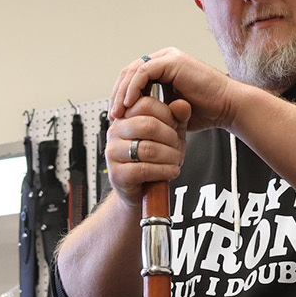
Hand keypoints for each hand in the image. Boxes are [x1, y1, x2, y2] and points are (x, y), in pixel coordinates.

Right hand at [103, 91, 190, 207]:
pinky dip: (165, 171)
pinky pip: (145, 169)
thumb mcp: (169, 135)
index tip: (174, 125)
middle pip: (148, 125)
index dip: (166, 114)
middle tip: (177, 146)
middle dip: (170, 137)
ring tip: (176, 160)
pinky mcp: (117, 174)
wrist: (140, 191)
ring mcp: (113, 153)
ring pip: (148, 149)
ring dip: (170, 156)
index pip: (145, 104)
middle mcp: (115, 133)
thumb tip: (182, 104)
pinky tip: (172, 171)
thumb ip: (177, 119)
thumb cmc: (152, 161)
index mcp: (125, 118)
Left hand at [110, 48, 239, 130]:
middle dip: (117, 94)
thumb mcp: (170, 112)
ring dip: (122, 92)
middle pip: (129, 73)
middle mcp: (164, 59)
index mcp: (163, 68)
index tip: (116, 116)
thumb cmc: (204, 112)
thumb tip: (131, 118)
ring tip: (119, 112)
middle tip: (113, 115)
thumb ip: (152, 109)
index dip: (121, 96)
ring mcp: (168, 57)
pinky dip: (134, 88)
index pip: (132, 78)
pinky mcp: (172, 61)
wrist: (227, 108)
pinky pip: (144, 72)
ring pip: (133, 71)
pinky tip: (130, 104)